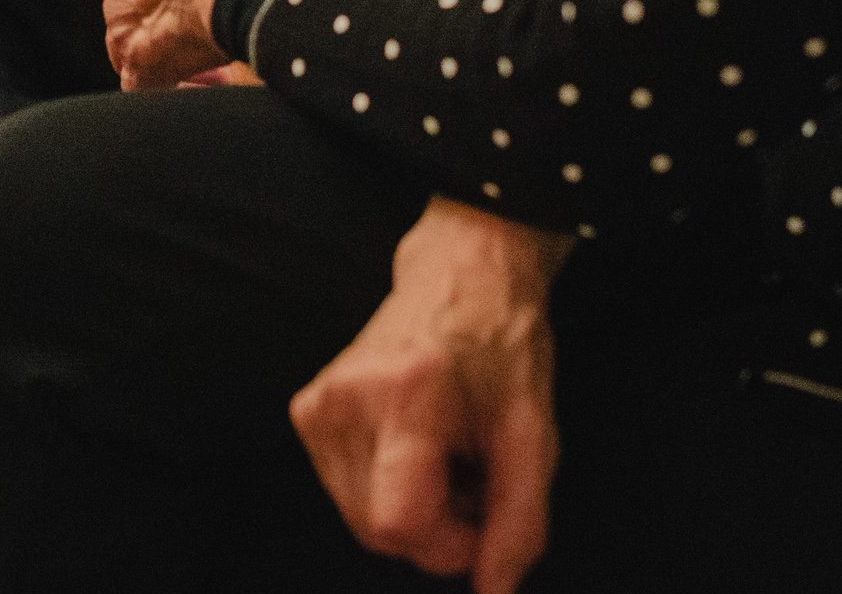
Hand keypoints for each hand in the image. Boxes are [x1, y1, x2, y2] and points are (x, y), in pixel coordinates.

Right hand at [292, 197, 570, 593]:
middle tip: (473, 479)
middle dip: (437, 530)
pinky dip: (387, 490)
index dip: (451, 546)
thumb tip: (494, 591)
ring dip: (414, 512)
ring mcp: (318, 404)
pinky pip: (346, 492)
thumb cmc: (501, 346)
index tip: (485, 514)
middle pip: (377, 531)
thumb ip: (519, 523)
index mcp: (406, 395)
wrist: (459, 279)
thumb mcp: (534, 436)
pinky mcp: (307, 411)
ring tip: (447, 458)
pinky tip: (418, 450)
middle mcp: (346, 398)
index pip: (399, 523)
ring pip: (361, 520)